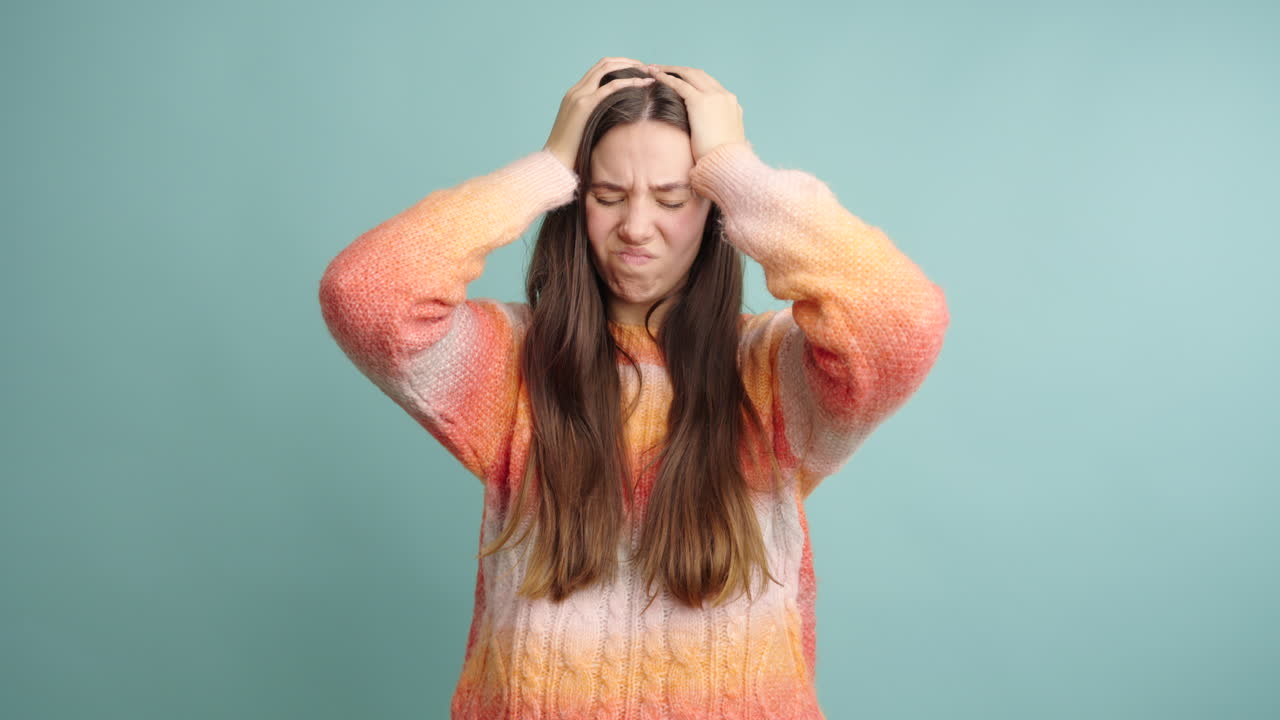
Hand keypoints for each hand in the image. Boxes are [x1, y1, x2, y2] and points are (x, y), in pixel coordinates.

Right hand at [543, 57, 655, 171]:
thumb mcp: (583, 129)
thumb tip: (613, 121)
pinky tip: (643, 83)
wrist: (555, 160)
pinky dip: (628, 82)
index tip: (636, 71)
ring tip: (647, 72)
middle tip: (645, 68)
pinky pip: (610, 87)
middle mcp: (576, 90)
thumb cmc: (571, 151)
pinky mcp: (584, 106)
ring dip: (629, 67)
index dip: (618, 65)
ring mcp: (579, 96)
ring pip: (606, 69)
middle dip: (626, 61)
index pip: (598, 69)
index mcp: (575, 94)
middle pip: (603, 64)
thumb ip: (594, 118)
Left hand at [644, 63, 745, 162]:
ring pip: (689, 74)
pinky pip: (680, 84)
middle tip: (662, 69)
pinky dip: (665, 77)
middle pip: (699, 74)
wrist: (727, 164)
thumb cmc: (723, 160)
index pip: (709, 84)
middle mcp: (724, 96)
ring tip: (653, 69)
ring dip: (670, 69)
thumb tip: (711, 135)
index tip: (678, 80)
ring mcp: (714, 96)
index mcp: (731, 104)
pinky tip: (653, 76)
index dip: (692, 80)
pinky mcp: (701, 102)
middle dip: (680, 70)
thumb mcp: (724, 142)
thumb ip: (718, 132)